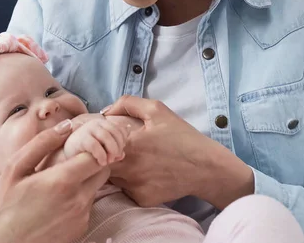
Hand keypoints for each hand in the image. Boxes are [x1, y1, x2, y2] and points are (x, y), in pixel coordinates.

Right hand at [0, 122, 109, 242]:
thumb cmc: (5, 206)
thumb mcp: (15, 169)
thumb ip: (42, 143)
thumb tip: (67, 125)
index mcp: (63, 180)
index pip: (98, 155)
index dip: (93, 148)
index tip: (81, 146)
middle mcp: (79, 200)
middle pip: (103, 171)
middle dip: (92, 162)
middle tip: (71, 163)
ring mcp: (82, 216)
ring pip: (96, 189)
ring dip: (85, 182)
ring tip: (59, 185)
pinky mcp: (82, 229)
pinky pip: (88, 207)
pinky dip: (78, 201)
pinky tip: (58, 204)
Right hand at [64, 118, 131, 165]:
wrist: (67, 157)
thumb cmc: (88, 153)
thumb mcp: (104, 149)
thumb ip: (115, 147)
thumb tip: (125, 147)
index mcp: (103, 123)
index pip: (120, 129)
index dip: (123, 141)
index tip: (120, 152)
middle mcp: (95, 123)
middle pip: (115, 131)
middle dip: (118, 146)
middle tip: (116, 158)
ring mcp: (87, 129)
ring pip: (106, 136)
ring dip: (111, 150)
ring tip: (109, 161)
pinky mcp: (79, 139)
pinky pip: (94, 145)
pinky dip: (101, 155)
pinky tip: (102, 162)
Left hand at [104, 96, 254, 209]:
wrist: (206, 168)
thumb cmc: (182, 136)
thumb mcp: (157, 110)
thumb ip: (127, 104)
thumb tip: (105, 111)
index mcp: (128, 144)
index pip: (97, 144)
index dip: (98, 141)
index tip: (105, 138)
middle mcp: (127, 168)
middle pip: (100, 164)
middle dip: (105, 157)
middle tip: (119, 150)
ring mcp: (133, 186)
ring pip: (112, 179)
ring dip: (117, 171)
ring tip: (135, 161)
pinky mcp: (142, 199)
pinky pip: (127, 192)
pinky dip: (131, 184)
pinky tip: (146, 175)